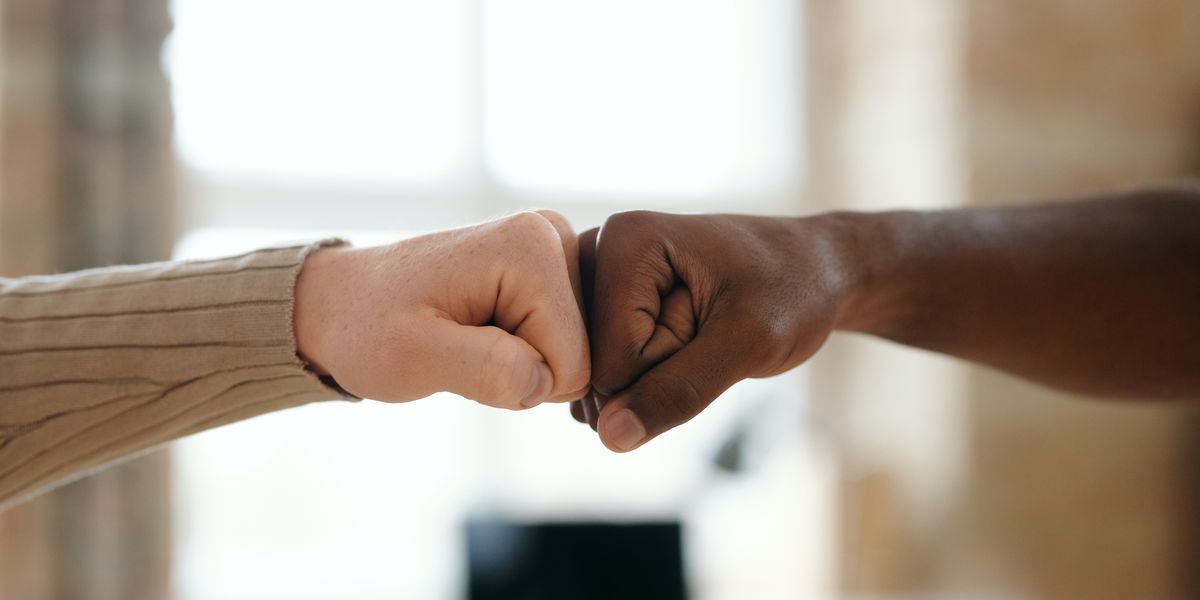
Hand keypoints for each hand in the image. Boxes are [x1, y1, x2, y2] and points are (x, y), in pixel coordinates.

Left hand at [294, 211, 590, 407]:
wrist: (342, 304)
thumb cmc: (368, 329)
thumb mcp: (412, 357)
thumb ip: (483, 368)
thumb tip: (543, 383)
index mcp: (532, 247)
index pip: (573, 363)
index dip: (518, 380)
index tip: (461, 352)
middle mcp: (555, 234)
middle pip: (582, 355)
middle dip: (523, 369)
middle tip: (462, 345)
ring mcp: (556, 248)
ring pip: (575, 351)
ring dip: (522, 361)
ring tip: (468, 336)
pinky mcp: (552, 267)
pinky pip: (565, 341)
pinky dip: (524, 350)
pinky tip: (484, 330)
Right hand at [574, 211, 857, 450]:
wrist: (813, 270)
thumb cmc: (792, 292)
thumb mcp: (749, 343)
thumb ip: (679, 390)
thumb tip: (611, 438)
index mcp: (623, 240)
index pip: (610, 362)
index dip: (670, 365)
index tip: (715, 319)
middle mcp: (595, 252)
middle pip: (595, 369)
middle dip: (654, 373)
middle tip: (707, 326)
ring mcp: (594, 279)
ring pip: (598, 375)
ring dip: (651, 376)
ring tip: (697, 328)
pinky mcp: (602, 303)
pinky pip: (604, 372)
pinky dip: (644, 375)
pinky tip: (677, 339)